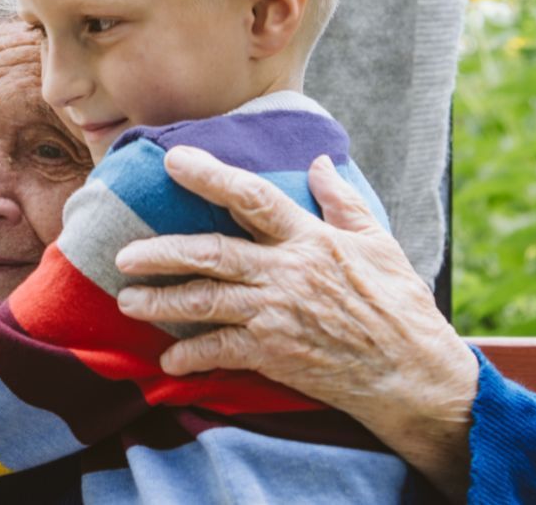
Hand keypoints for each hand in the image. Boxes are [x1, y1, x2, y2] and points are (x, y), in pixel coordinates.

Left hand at [114, 146, 476, 501]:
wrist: (412, 374)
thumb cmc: (399, 306)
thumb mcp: (378, 243)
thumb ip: (342, 202)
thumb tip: (320, 162)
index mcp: (309, 239)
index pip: (251, 197)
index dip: (210, 176)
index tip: (174, 160)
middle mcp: (286, 272)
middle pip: (210, 253)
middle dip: (161, 252)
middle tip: (124, 255)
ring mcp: (276, 314)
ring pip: (205, 302)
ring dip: (161, 302)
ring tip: (128, 301)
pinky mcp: (274, 354)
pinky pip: (221, 352)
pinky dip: (191, 356)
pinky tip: (169, 359)